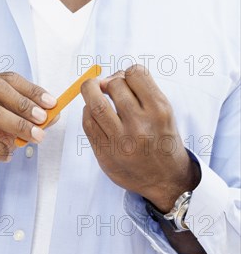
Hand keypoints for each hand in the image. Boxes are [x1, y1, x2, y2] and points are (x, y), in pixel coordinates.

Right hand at [0, 72, 56, 188]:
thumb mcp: (11, 125)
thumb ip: (31, 117)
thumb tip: (55, 113)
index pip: (7, 78)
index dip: (31, 89)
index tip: (51, 103)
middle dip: (23, 103)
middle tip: (42, 119)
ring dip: (17, 125)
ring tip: (35, 137)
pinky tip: (9, 154)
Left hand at [81, 65, 199, 211]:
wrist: (167, 181)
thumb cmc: (162, 139)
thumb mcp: (164, 112)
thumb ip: (141, 92)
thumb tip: (108, 77)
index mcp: (159, 110)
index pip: (136, 74)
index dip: (126, 73)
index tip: (124, 80)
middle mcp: (141, 125)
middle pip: (114, 85)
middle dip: (108, 82)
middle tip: (108, 88)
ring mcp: (121, 141)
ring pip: (95, 102)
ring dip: (90, 90)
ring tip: (93, 90)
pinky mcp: (106, 154)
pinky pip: (88, 122)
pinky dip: (87, 111)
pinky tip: (93, 112)